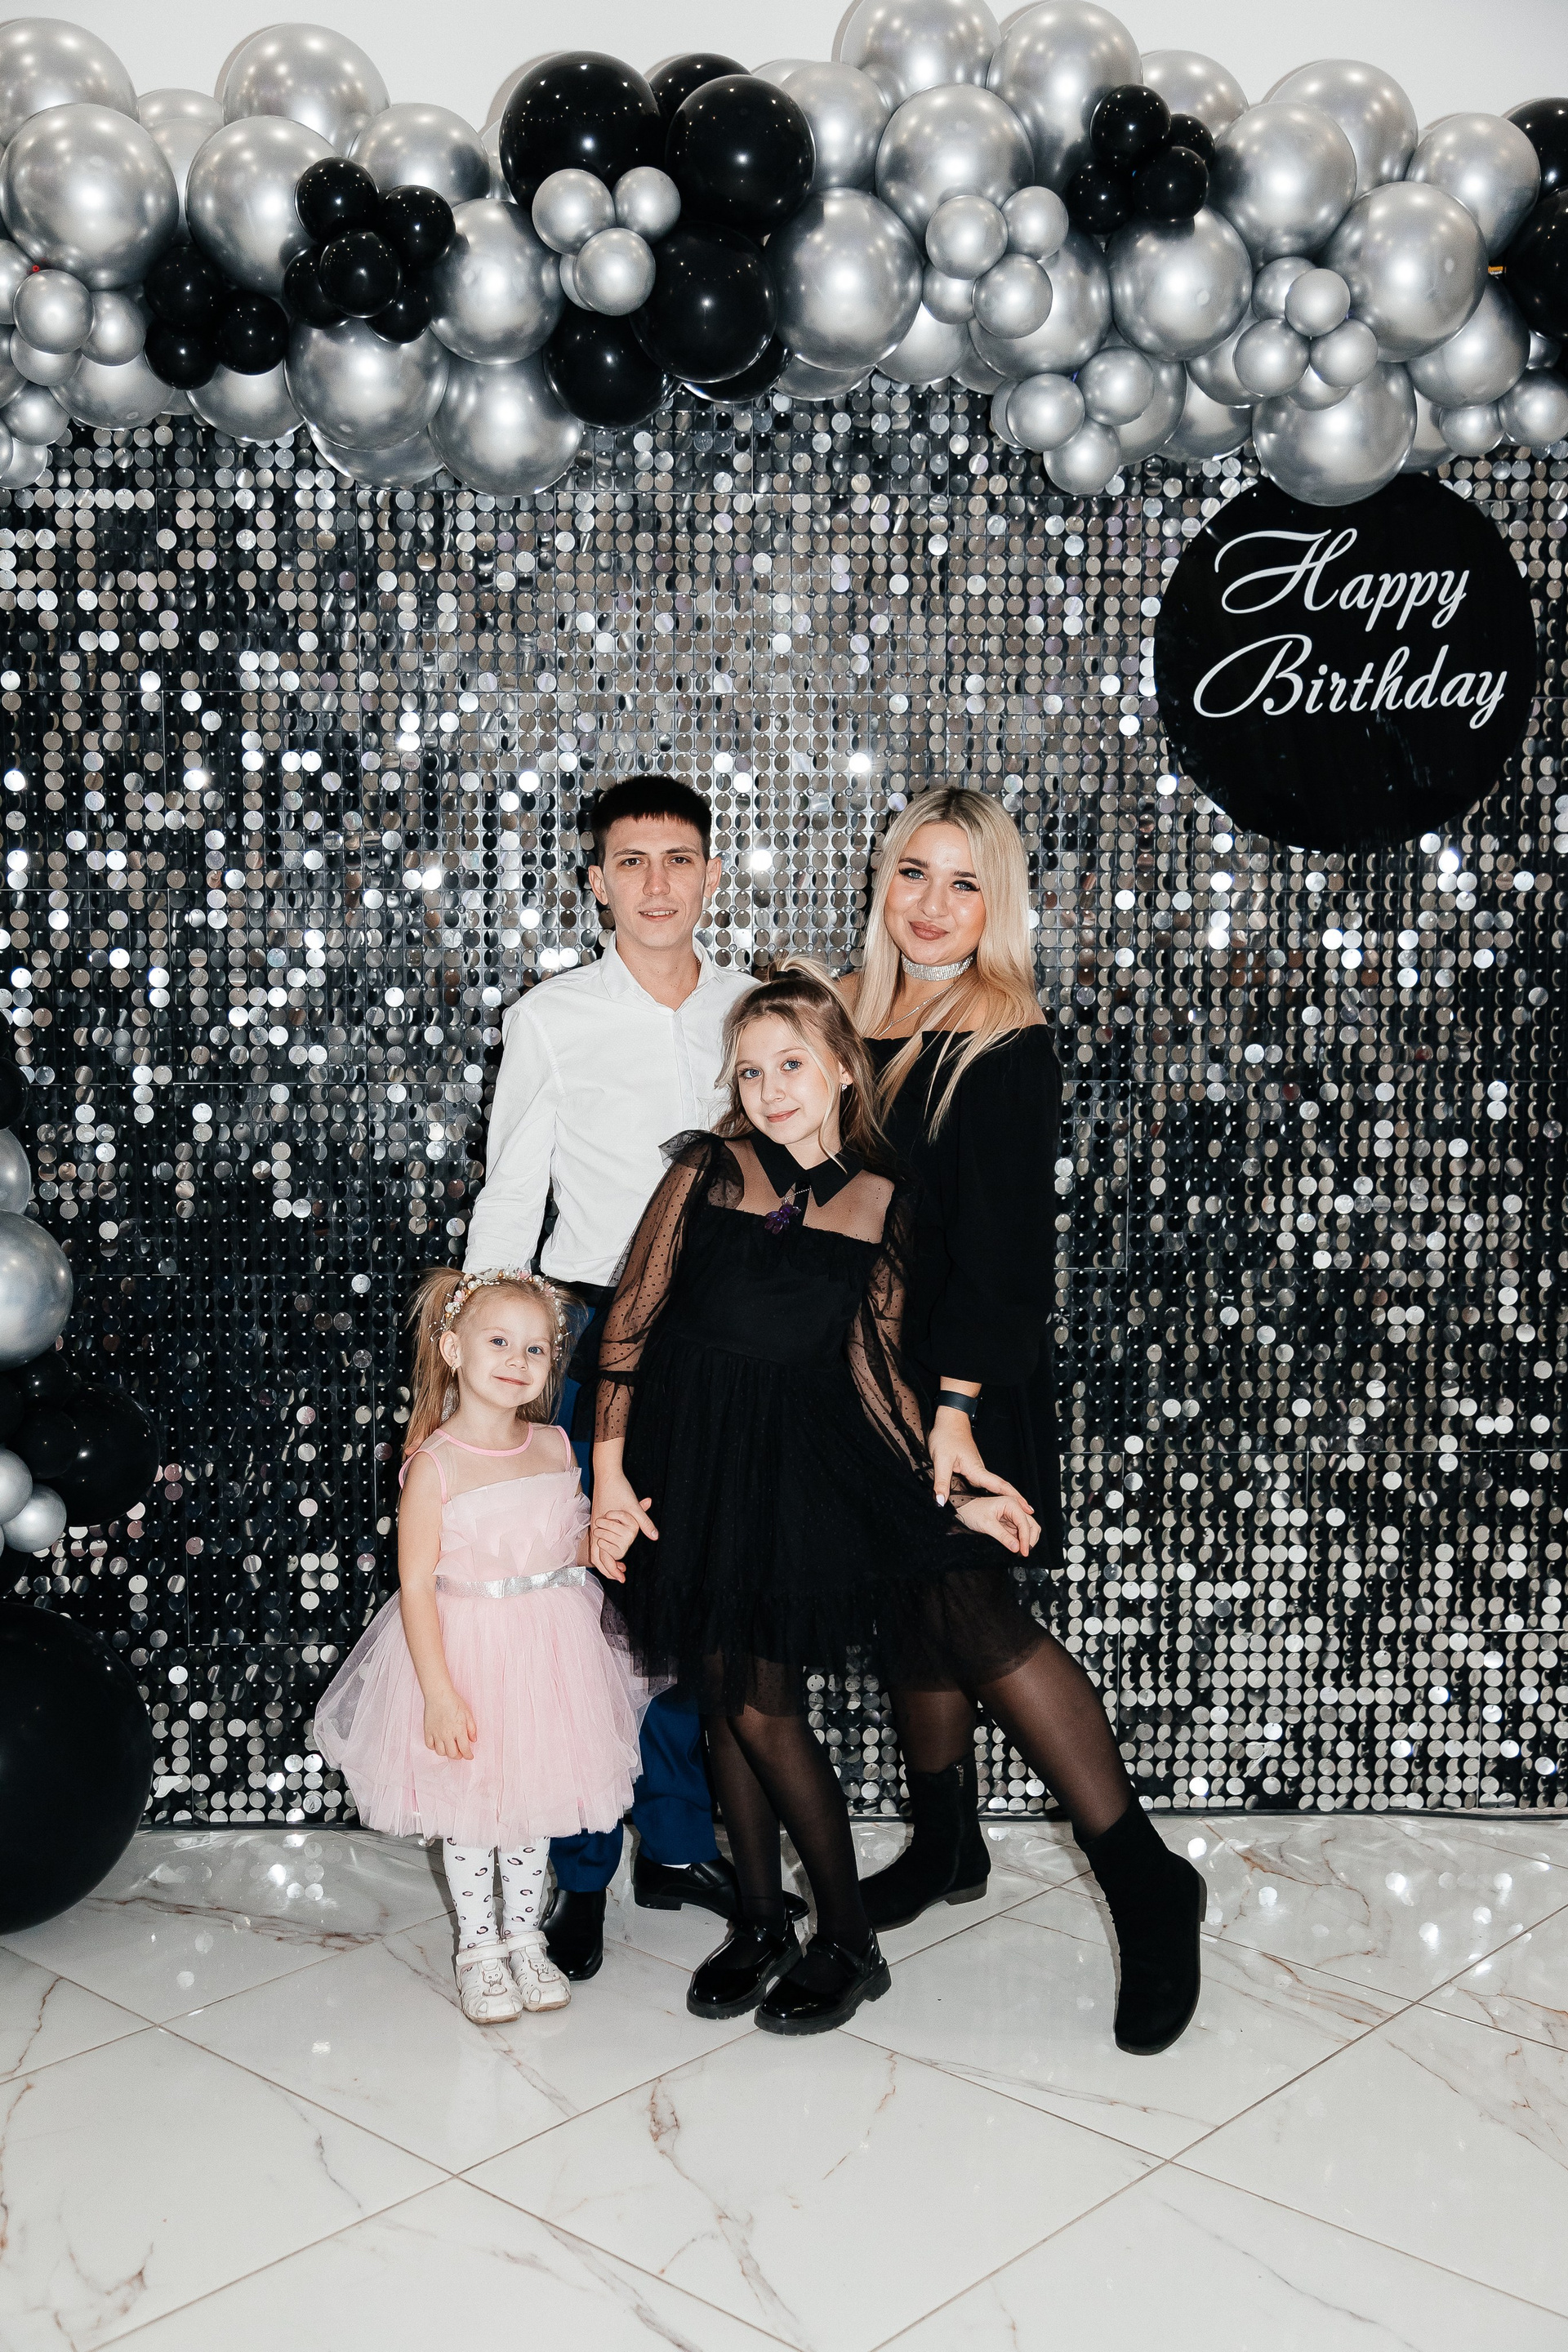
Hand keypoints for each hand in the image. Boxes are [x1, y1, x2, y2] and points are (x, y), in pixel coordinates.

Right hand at [423, 1686, 476, 1759]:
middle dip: (458, 1756)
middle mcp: (447, 1735)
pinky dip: (434, 1747)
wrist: (439, 1694)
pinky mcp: (428, 1731)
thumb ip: (471, 1728)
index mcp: (459, 1730)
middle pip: (452, 1754)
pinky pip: (429, 1745)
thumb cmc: (454, 1702)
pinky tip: (438, 1743)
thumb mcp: (468, 1714)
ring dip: (446, 1753)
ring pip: (440, 1752)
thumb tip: (473, 1740)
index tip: (469, 1756)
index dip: (468, 1755)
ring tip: (450, 1747)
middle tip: (460, 1753)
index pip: (465, 1749)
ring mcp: (436, 1734)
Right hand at [589, 1463, 656, 1583]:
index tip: (622, 1578)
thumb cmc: (619, 1489)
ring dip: (607, 1559)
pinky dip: (606, 1548)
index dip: (611, 1570)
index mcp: (602, 1528)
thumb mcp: (634, 1507)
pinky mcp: (597, 1519)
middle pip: (596, 1557)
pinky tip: (615, 1548)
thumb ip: (644, 1522)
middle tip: (621, 1577)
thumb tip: (655, 1536)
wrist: (606, 1473)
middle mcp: (595, 1528)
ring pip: (596, 1549)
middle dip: (608, 1569)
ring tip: (620, 1566)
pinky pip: (598, 1540)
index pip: (602, 1557)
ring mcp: (595, 1524)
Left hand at [930, 1406, 1036, 1522]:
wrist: (949, 1419)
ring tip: (1012, 1512)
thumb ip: (941, 1482)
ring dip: (1002, 1497)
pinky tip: (990, 1498)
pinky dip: (990, 1492)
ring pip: (990, 1486)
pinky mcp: (970, 1467)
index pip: (999, 1486)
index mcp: (976, 1469)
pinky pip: (982, 1482)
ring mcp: (976, 1468)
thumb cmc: (947, 1435)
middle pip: (1000, 1488)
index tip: (1027, 1507)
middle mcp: (979, 1469)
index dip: (1014, 1497)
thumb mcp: (941, 1460)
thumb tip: (940, 1502)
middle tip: (1027, 1514)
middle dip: (1013, 1501)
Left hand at [954, 1491, 1039, 1556]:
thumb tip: (1017, 1547)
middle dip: (1030, 1539)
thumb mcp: (987, 1525)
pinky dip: (1021, 1540)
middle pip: (1031, 1524)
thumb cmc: (972, 1511)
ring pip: (1028, 1529)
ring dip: (1027, 1540)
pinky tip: (1017, 1548)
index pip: (1025, 1522)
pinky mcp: (1009, 1522)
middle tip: (1024, 1552)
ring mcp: (1012, 1515)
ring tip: (1021, 1551)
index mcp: (1010, 1503)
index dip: (1026, 1538)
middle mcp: (1014, 1507)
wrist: (962, 1509)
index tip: (1024, 1551)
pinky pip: (1020, 1532)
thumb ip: (1003, 1536)